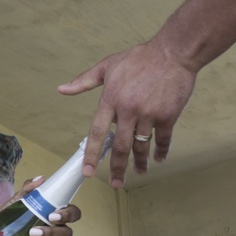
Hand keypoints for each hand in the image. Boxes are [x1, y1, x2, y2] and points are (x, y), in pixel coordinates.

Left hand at [8, 178, 80, 235]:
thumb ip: (27, 190)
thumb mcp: (16, 202)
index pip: (73, 213)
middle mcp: (56, 230)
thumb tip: (41, 179)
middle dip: (52, 233)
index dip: (68, 215)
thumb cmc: (11, 216)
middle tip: (33, 232)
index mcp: (54, 214)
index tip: (53, 215)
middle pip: (67, 233)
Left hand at [59, 39, 196, 187]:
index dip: (92, 155)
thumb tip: (62, 89)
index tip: (88, 172)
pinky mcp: (168, 115)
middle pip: (121, 147)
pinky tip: (158, 158)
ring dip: (139, 162)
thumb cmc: (139, 58)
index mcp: (111, 100)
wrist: (174, 52)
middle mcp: (129, 110)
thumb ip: (83, 81)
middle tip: (116, 183)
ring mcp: (149, 114)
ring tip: (138, 172)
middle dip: (118, 168)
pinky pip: (163, 139)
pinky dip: (161, 151)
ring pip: (142, 146)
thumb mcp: (107, 66)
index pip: (98, 133)